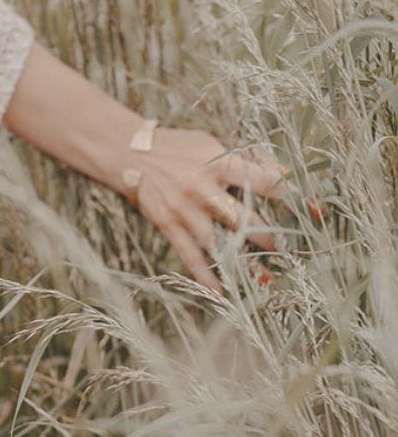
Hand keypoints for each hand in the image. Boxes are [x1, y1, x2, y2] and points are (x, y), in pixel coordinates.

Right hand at [124, 127, 290, 295]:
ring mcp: (185, 209)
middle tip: (291, 250)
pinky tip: (221, 293)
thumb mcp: (211, 143)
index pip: (262, 181)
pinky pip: (190, 256)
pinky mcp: (169, 225)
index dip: (288, 196)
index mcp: (217, 161)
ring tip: (267, 278)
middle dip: (270, 237)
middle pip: (245, 218)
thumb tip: (281, 175)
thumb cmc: (178, 146)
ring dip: (244, 263)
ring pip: (220, 243)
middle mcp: (203, 187)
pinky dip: (206, 276)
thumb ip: (243, 159)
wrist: (128, 151)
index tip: (308, 211)